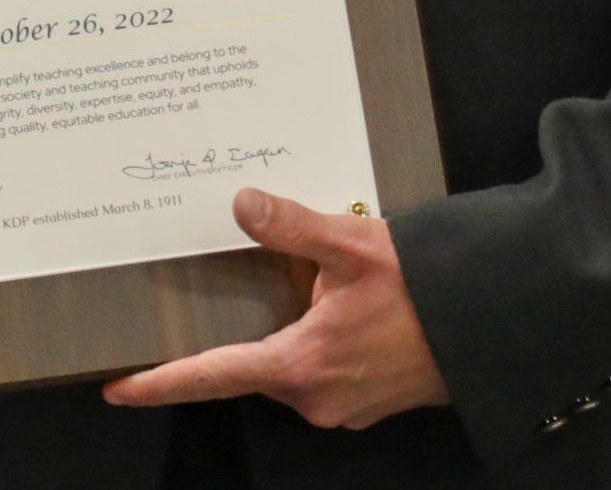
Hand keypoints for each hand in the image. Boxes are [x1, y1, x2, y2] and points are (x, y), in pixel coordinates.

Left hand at [101, 188, 449, 431]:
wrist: (492, 323)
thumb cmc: (423, 289)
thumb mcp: (351, 244)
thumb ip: (292, 226)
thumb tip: (241, 203)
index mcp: (301, 364)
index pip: (212, 376)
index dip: (162, 383)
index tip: (119, 389)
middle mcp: (316, 397)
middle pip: (252, 367)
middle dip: (241, 334)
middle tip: (222, 295)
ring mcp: (343, 405)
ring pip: (289, 367)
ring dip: (285, 333)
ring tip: (299, 290)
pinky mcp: (367, 402)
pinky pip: (321, 372)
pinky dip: (315, 342)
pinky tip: (332, 307)